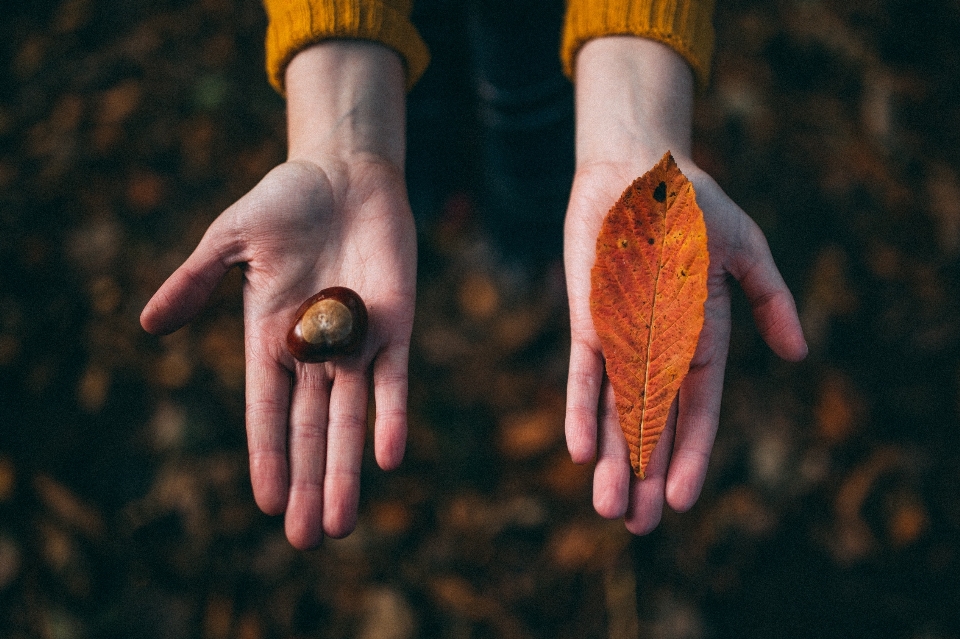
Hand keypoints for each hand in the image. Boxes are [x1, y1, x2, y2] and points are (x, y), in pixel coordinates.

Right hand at [141, 42, 415, 547]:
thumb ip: (195, 282)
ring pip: (351, 419)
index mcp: (271, 339)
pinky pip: (395, 379)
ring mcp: (357, 343)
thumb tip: (148, 325)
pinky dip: (391, 416)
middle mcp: (316, 352)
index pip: (267, 411)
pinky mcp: (395, 325)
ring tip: (339, 523)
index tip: (265, 503)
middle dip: (308, 483)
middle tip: (306, 539)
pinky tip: (386, 458)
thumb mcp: (230, 241)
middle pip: (311, 430)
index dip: (267, 456)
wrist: (344, 174)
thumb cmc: (284, 202)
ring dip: (345, 470)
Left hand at [564, 38, 806, 533]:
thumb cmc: (694, 205)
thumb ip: (772, 300)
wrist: (639, 167)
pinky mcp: (587, 318)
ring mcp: (620, 336)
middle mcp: (657, 347)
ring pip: (615, 409)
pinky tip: (579, 450)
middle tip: (638, 526)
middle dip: (645, 473)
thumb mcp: (746, 251)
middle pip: (652, 423)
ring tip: (609, 508)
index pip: (697, 409)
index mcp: (700, 338)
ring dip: (612, 458)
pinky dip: (580, 408)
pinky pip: (584, 371)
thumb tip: (799, 354)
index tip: (684, 500)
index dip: (692, 454)